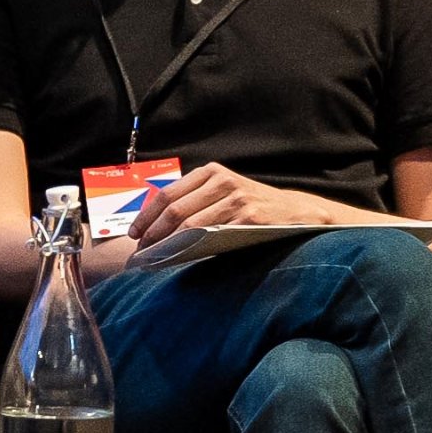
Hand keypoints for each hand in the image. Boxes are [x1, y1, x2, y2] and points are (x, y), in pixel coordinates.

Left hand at [125, 164, 341, 244]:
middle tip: (141, 252)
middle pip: (174, 210)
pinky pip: (211, 236)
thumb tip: (155, 230)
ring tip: (155, 259)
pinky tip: (180, 258)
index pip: (167, 195)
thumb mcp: (224, 194)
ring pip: (190, 225)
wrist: (297, 213)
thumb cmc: (252, 207)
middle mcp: (222, 181)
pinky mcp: (249, 218)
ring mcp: (237, 199)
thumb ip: (195, 202)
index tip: (134, 235)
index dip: (146, 216)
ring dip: (167, 245)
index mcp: (210, 173)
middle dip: (152, 233)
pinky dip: (191, 249)